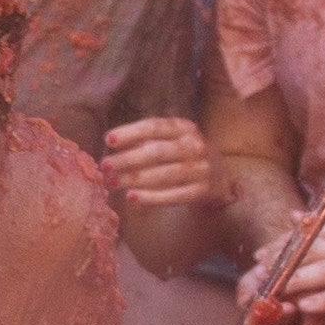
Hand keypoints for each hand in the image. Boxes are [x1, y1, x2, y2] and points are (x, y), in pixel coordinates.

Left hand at [100, 116, 224, 209]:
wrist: (218, 179)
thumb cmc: (182, 157)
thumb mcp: (170, 141)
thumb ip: (146, 141)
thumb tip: (110, 145)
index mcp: (185, 127)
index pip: (155, 126)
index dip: (130, 132)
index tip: (108, 140)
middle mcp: (195, 145)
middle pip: (157, 151)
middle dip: (128, 159)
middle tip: (105, 166)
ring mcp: (201, 168)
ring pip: (164, 174)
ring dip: (135, 179)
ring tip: (112, 182)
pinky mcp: (202, 190)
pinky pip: (174, 195)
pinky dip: (151, 197)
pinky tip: (131, 197)